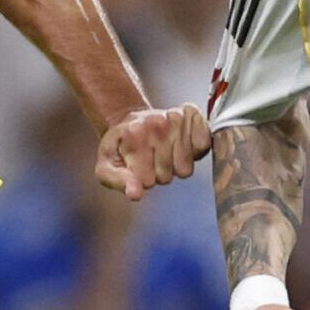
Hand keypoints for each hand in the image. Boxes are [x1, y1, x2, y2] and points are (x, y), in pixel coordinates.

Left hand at [96, 104, 211, 199]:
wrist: (130, 122)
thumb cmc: (119, 148)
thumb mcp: (106, 166)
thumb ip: (118, 181)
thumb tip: (136, 194)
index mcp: (133, 135)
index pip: (148, 181)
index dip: (143, 179)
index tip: (136, 165)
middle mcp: (156, 124)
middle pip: (168, 175)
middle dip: (159, 172)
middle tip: (151, 157)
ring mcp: (176, 118)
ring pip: (186, 168)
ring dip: (176, 165)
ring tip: (165, 150)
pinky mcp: (192, 114)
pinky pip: (203, 146)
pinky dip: (195, 150)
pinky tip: (183, 143)